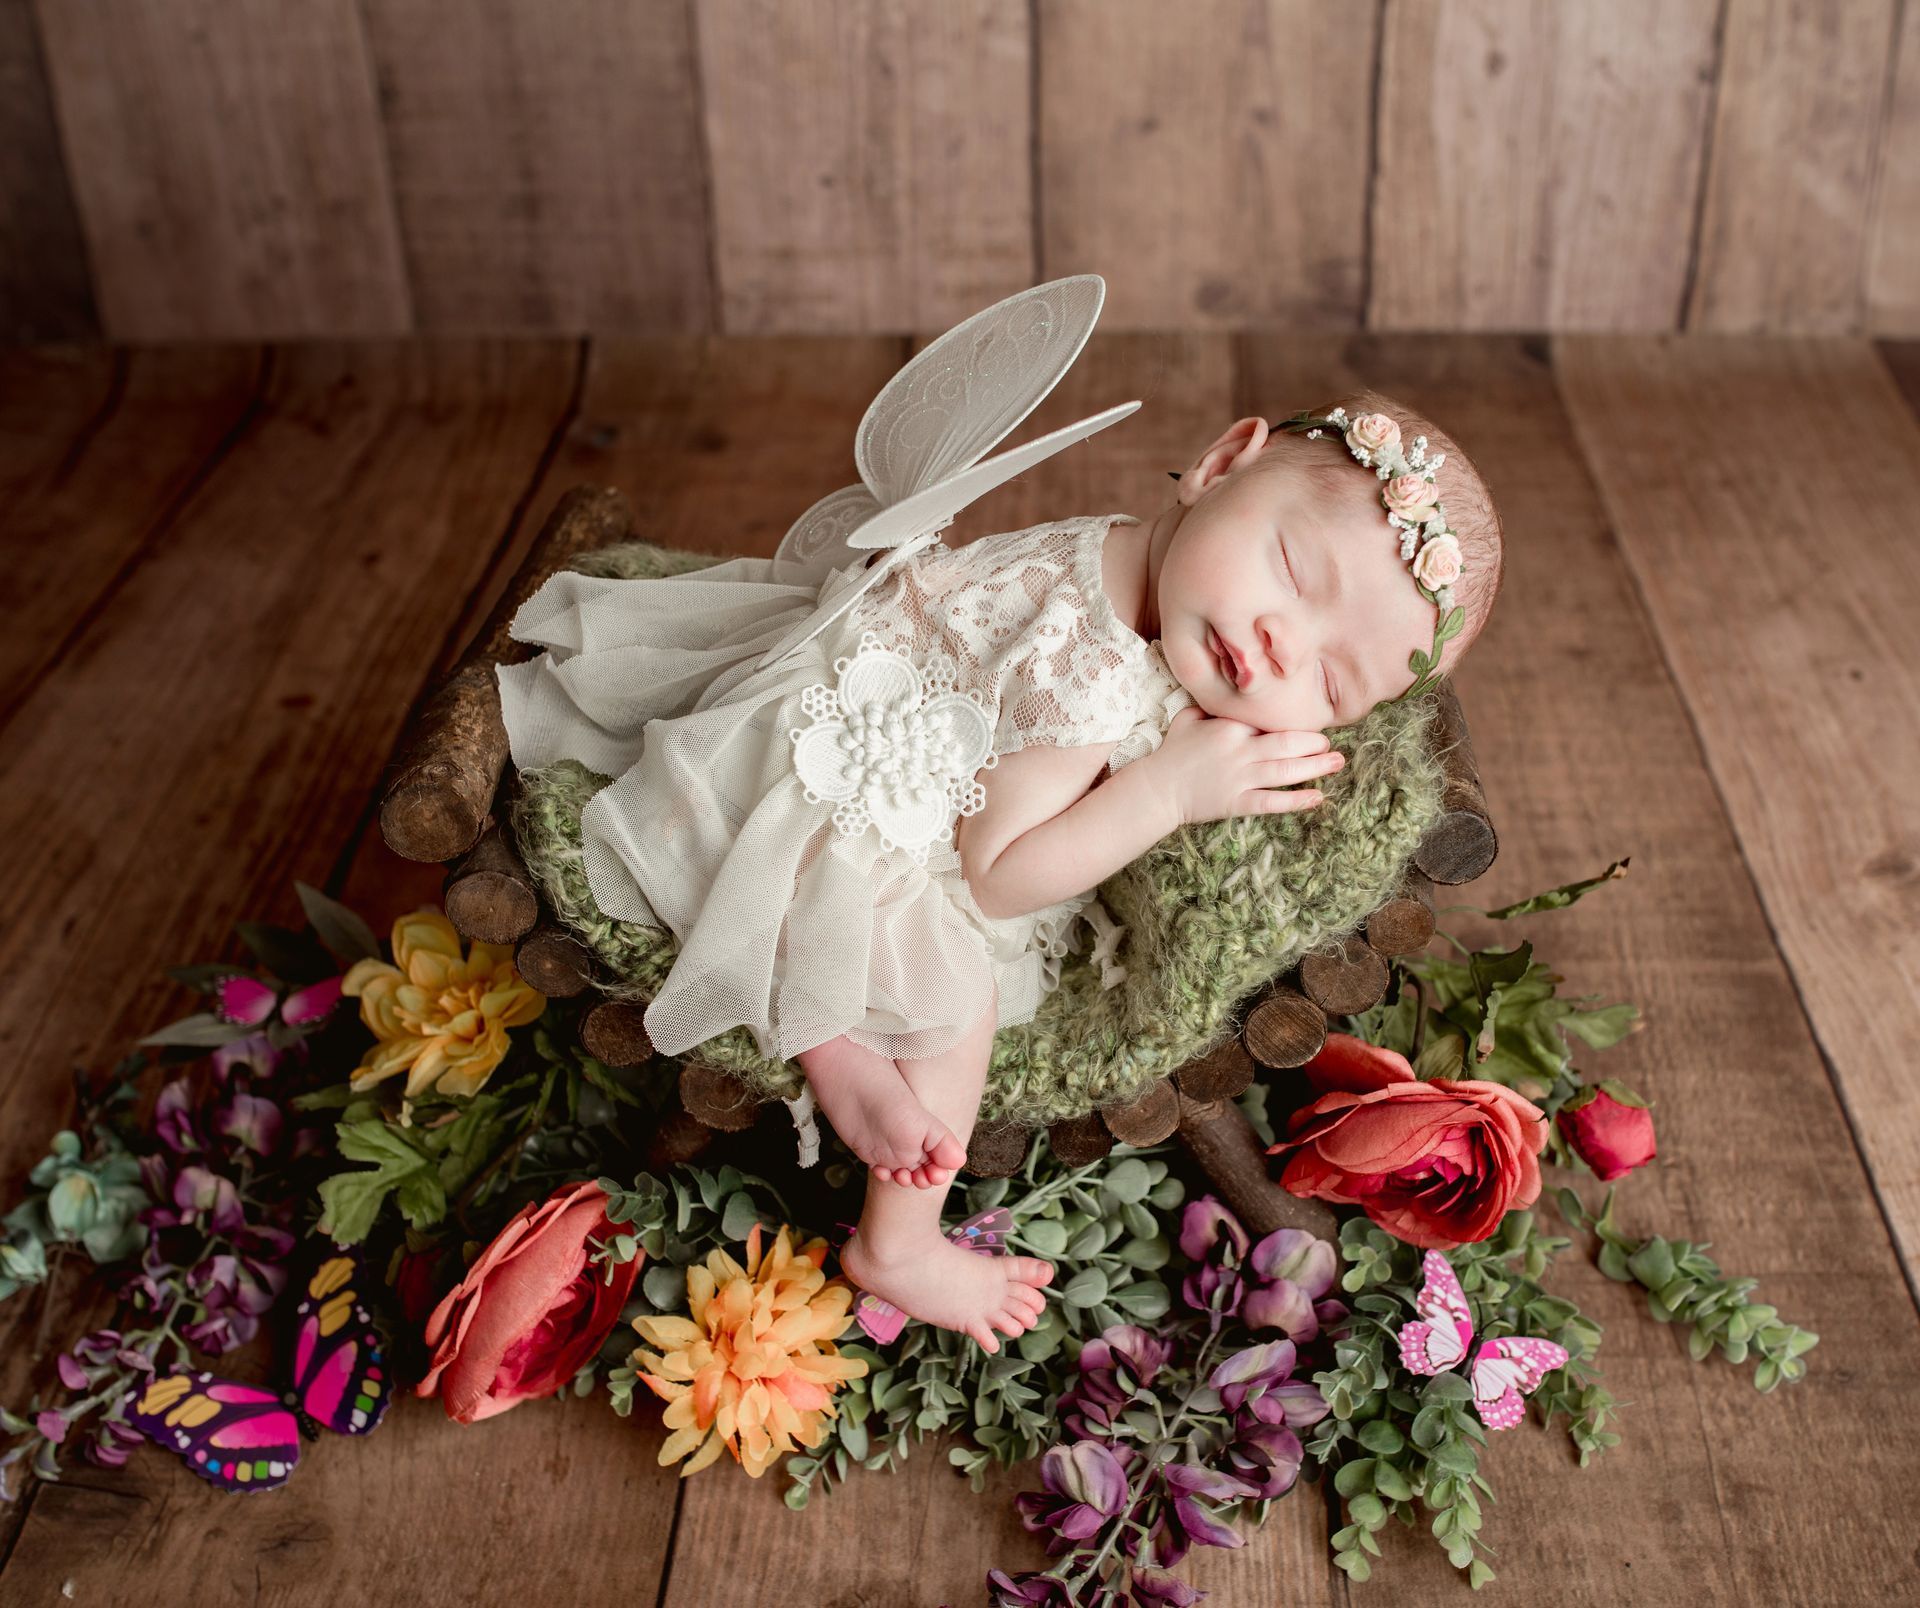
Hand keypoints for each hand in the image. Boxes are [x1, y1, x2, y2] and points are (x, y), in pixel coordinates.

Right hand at [1141, 704, 1344, 827]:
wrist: (1156, 789)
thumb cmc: (1173, 752)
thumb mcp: (1189, 718)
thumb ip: (1213, 707)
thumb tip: (1231, 693)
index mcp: (1230, 727)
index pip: (1269, 720)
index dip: (1294, 721)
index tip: (1312, 719)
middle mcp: (1239, 750)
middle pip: (1287, 743)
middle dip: (1314, 743)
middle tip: (1331, 744)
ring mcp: (1239, 778)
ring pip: (1285, 771)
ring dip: (1315, 767)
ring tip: (1337, 762)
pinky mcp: (1236, 802)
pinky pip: (1272, 801)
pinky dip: (1296, 800)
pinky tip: (1317, 797)